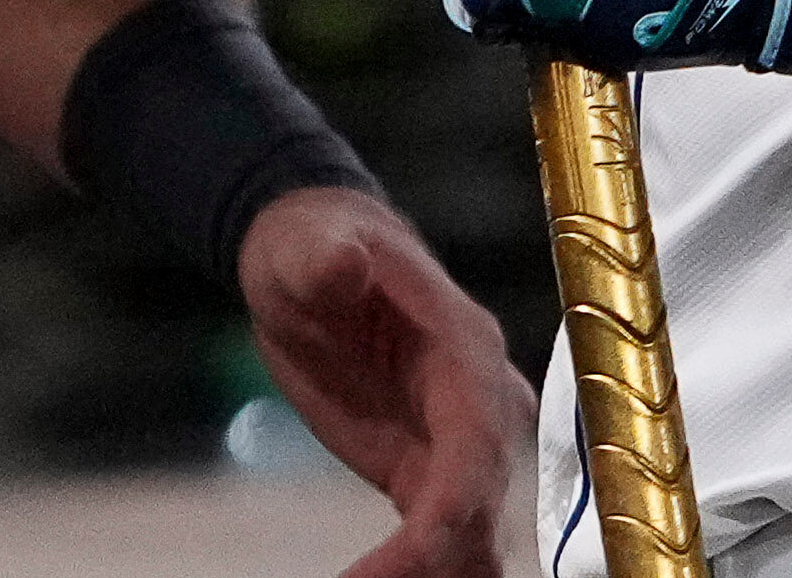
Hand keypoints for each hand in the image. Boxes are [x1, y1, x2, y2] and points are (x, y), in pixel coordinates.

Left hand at [235, 180, 533, 577]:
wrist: (319, 259)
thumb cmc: (314, 246)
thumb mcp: (307, 247)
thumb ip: (327, 257)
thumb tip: (342, 265)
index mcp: (463, 346)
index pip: (477, 437)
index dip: (456, 501)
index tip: (417, 551)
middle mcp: (480, 400)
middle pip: (484, 499)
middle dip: (440, 558)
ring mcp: (458, 441)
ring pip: (477, 530)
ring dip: (445, 573)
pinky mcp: (427, 471)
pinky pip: (448, 537)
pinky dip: (435, 573)